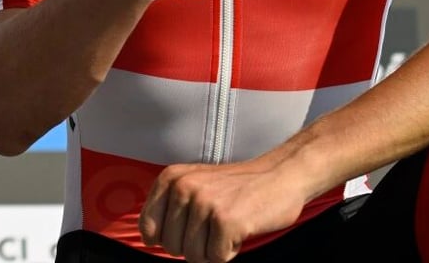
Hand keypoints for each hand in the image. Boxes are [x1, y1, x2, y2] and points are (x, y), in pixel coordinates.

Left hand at [139, 155, 320, 261]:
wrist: (280, 175)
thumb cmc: (237, 186)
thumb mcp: (194, 184)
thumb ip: (170, 206)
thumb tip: (149, 239)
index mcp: (170, 179)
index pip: (148, 226)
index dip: (165, 240)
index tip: (184, 235)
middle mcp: (183, 188)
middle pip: (172, 247)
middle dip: (194, 246)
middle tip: (215, 228)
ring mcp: (204, 204)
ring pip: (193, 256)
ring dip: (213, 250)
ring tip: (228, 227)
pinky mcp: (226, 221)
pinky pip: (217, 258)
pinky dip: (231, 251)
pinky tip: (241, 230)